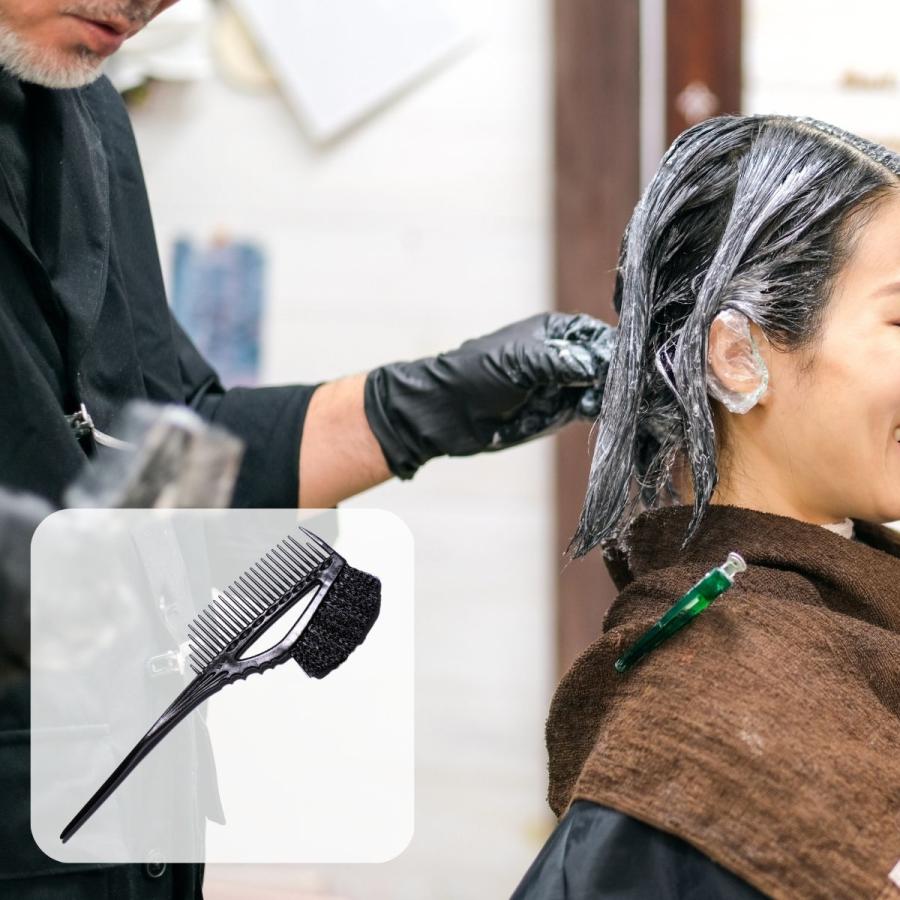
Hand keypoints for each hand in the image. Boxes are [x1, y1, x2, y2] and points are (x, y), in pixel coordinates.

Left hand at [364, 312, 616, 478]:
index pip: (598, 335)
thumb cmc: (478, 374)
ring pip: (604, 388)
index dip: (616, 348)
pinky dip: (602, 412)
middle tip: (630, 389)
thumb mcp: (521, 362)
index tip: (630, 364)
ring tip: (613, 404)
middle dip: (619, 374)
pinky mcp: (562, 411)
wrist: (450, 413)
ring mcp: (565, 385)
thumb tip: (602, 365)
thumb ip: (563, 362)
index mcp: (556, 331)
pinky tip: (601, 414)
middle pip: (606, 362)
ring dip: (613, 396)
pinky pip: (592, 409)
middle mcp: (565, 355)